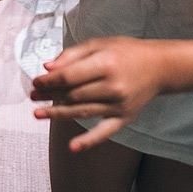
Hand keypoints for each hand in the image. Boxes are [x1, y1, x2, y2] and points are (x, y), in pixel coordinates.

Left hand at [29, 36, 168, 151]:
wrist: (160, 67)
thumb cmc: (126, 52)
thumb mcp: (100, 44)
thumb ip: (73, 54)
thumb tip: (48, 68)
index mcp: (105, 63)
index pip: (69, 76)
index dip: (49, 81)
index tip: (35, 82)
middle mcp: (113, 86)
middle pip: (73, 95)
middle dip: (49, 96)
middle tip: (32, 96)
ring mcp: (119, 104)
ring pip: (82, 111)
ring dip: (58, 114)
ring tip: (37, 114)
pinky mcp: (125, 117)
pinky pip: (104, 132)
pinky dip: (88, 141)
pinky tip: (72, 147)